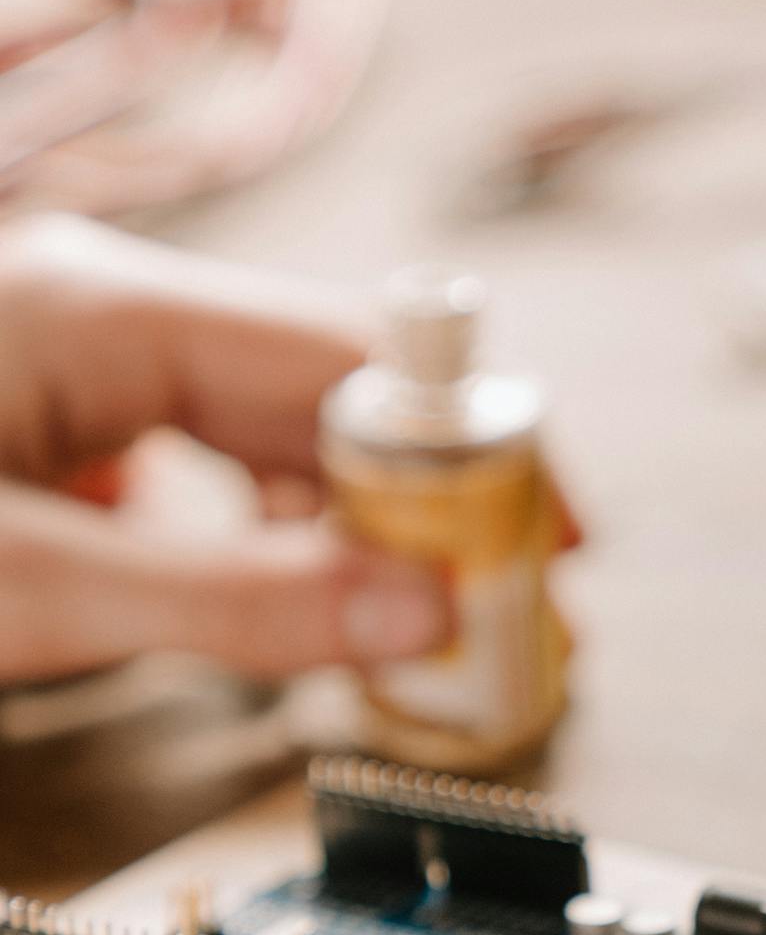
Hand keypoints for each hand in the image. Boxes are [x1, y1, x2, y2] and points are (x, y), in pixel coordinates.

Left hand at [0, 214, 452, 684]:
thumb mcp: (34, 589)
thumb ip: (230, 599)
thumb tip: (422, 613)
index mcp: (99, 310)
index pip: (343, 353)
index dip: (458, 448)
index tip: (544, 539)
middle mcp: (105, 308)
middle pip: (318, 391)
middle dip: (417, 501)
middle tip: (497, 608)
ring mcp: (80, 360)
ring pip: (268, 429)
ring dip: (350, 525)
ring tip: (414, 626)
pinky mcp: (61, 417)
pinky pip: (208, 456)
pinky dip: (270, 533)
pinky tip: (301, 600)